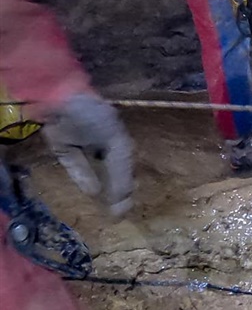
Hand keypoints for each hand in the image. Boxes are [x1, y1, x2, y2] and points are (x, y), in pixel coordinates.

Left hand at [43, 94, 134, 215]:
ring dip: (101, 188)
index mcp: (122, 142)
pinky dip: (83, 179)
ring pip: (94, 172)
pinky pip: (74, 167)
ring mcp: (83, 147)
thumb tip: (122, 208)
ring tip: (106, 207)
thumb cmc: (96, 119)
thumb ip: (121, 177)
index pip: (130, 171)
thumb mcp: (118, 148)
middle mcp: (104, 145)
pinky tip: (92, 192)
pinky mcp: (63, 149)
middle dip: (117, 190)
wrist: (61, 99)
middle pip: (113, 173)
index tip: (132, 208)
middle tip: (119, 211)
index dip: (131, 189)